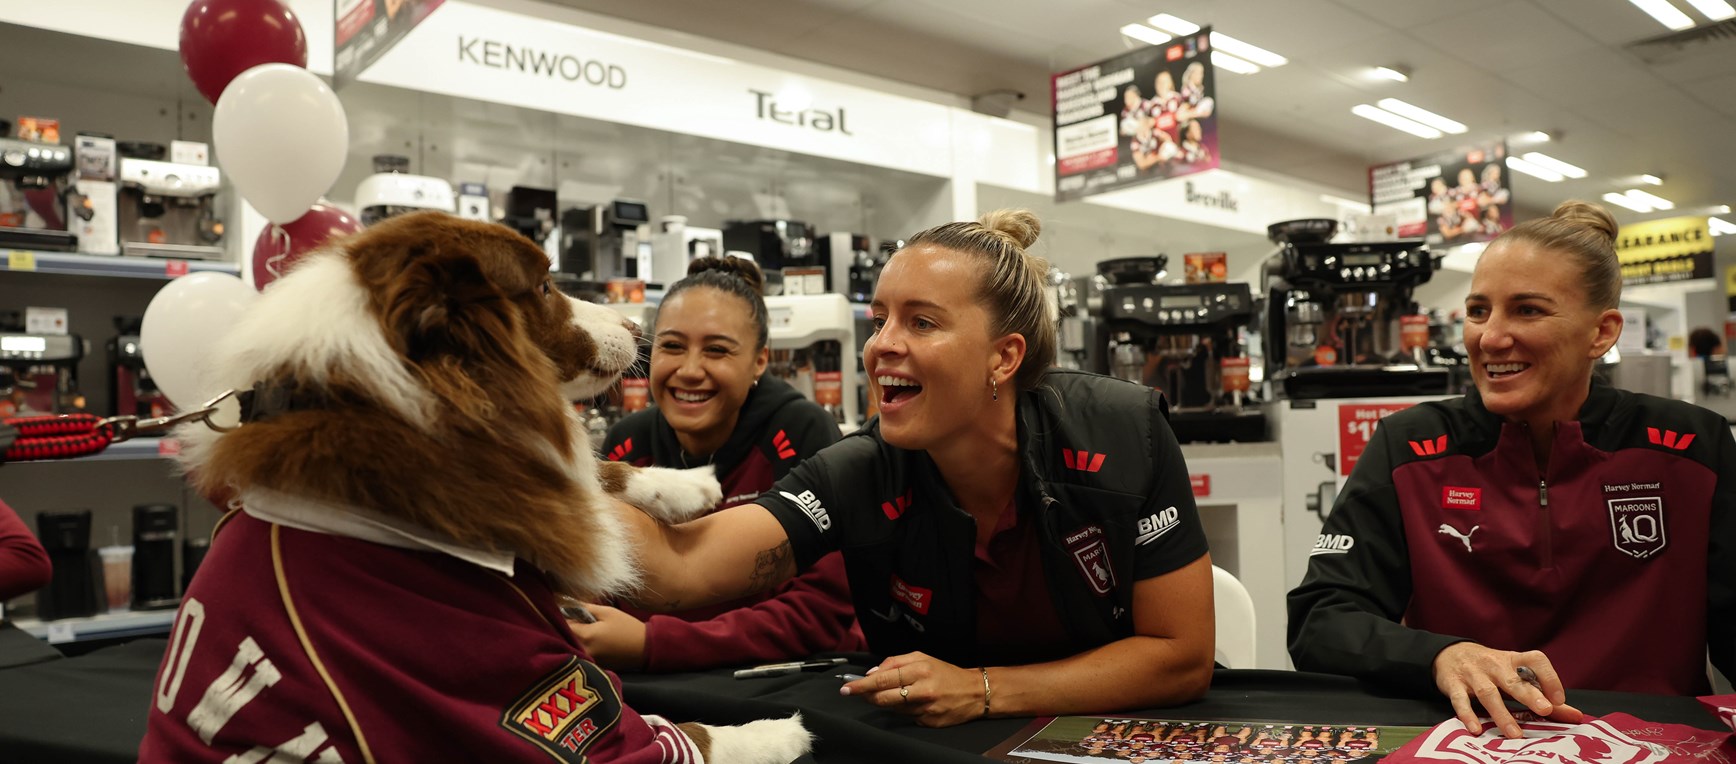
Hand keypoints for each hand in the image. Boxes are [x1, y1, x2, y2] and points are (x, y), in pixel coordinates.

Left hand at [567, 603, 646, 670]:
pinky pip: (578, 654)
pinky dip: (577, 646)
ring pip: (569, 647)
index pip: (561, 625)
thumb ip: (585, 608)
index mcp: (585, 636)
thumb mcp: (607, 612)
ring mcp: (587, 661)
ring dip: (569, 638)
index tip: (564, 610)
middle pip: (562, 638)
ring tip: (579, 629)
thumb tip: (567, 605)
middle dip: (563, 628)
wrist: (644, 648)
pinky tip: (587, 640)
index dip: (561, 616)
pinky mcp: (592, 666)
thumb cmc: (627, 627)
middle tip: (570, 618)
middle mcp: (582, 651)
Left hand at [839, 651, 985, 727]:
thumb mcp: (922, 658)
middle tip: (855, 693)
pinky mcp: (928, 722)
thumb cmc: (946, 673)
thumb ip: (895, 662)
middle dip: (865, 696)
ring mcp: (925, 708)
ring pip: (891, 708)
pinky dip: (901, 710)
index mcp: (919, 670)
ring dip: (885, 702)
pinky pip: (905, 717)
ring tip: (891, 693)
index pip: (882, 679)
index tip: (846, 688)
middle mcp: (922, 690)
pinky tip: (910, 703)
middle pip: (883, 697)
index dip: (861, 685)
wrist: (975, 692)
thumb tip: (872, 673)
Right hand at [1432, 643, 1583, 737]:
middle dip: (1529, 694)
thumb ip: (1544, 695)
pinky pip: (1460, 700)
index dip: (1549, 677)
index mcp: (1513, 660)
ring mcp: (1473, 674)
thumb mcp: (1515, 675)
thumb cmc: (1490, 668)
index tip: (1558, 698)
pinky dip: (1467, 714)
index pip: (1535, 660)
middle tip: (1545, 709)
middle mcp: (1494, 664)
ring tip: (1515, 733)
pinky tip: (1475, 728)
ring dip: (1501, 713)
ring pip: (1487, 693)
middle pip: (1513, 680)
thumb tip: (1576, 716)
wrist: (1449, 653)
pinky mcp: (1453, 684)